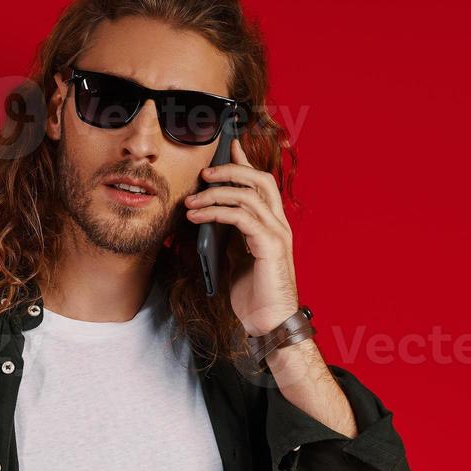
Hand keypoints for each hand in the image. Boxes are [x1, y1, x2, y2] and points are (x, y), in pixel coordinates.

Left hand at [184, 137, 299, 335]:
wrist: (269, 325)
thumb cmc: (253, 298)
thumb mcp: (234, 261)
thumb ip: (227, 238)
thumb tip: (206, 218)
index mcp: (272, 225)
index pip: (261, 184)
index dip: (245, 162)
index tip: (229, 145)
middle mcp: (279, 224)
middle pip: (259, 179)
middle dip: (230, 170)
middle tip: (204, 173)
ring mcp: (277, 233)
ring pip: (248, 195)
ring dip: (215, 193)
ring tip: (191, 201)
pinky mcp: (270, 246)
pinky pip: (242, 217)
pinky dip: (216, 212)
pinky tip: (198, 216)